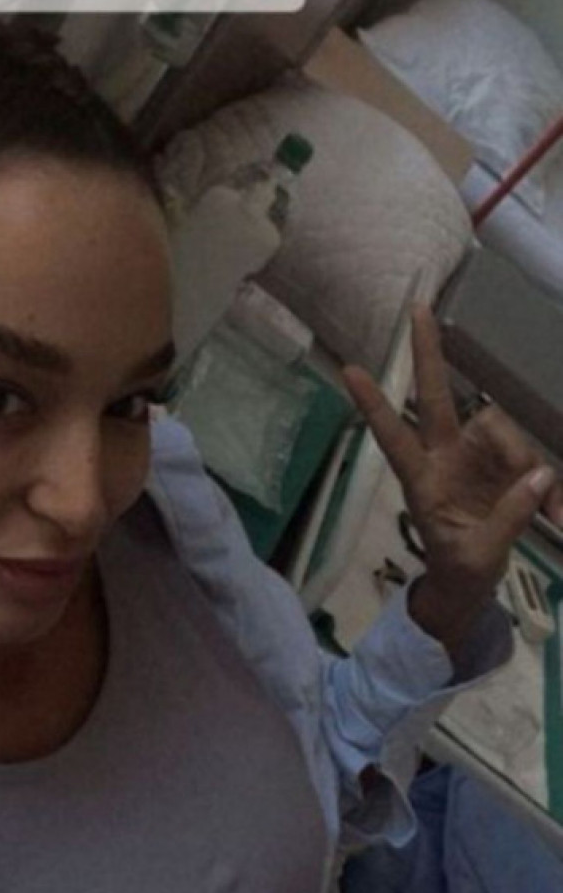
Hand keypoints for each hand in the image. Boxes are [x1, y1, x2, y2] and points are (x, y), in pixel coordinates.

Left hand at [342, 304, 562, 657]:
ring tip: (553, 517)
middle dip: (428, 354)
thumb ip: (508, 518)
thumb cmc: (458, 570)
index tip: (349, 370)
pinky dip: (550, 489)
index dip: (375, 406)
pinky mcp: (506, 466)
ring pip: (503, 434)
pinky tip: (558, 518)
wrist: (470, 586)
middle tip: (418, 307)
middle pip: (437, 398)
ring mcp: (475, 457)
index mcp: (422, 481)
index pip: (393, 437)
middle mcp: (445, 457)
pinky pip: (532, 461)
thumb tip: (540, 476)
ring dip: (529, 469)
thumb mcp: (477, 557)